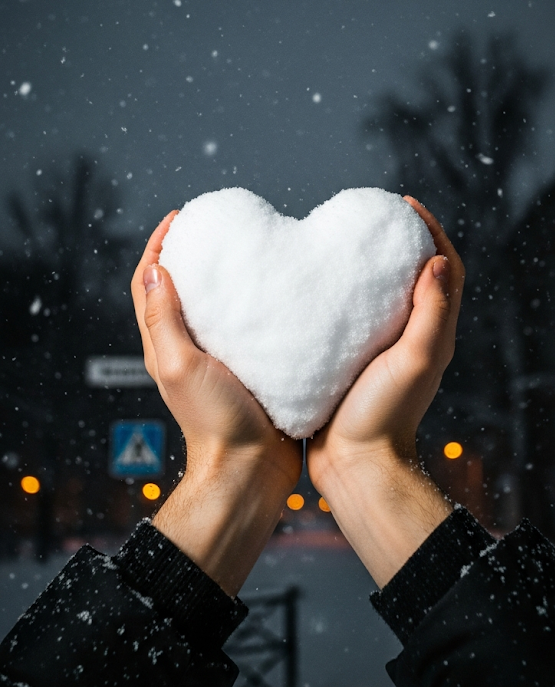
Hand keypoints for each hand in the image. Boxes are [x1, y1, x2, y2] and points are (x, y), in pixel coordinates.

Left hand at [131, 213, 301, 594]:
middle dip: (189, 252)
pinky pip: (245, 327)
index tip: (180, 217)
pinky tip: (273, 293)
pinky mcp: (248, 370)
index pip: (148, 283)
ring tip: (245, 250)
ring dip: (220, 276)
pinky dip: (251, 304)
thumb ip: (164, 320)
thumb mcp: (180, 365)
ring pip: (212, 306)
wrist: (252, 470)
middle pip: (177, 289)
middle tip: (213, 227)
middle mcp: (186, 350)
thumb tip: (155, 270)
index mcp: (164, 346)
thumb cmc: (214, 424)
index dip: (158, 246)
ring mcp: (217, 361)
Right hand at [306, 198, 464, 586]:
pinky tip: (313, 286)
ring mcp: (380, 352)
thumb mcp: (413, 360)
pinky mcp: (351, 363)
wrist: (354, 467)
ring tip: (340, 242)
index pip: (445, 270)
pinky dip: (340, 296)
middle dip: (398, 241)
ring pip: (381, 296)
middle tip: (370, 218)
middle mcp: (411, 339)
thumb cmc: (385, 417)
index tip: (404, 206)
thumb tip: (437, 261)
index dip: (432, 232)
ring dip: (369, 266)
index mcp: (432, 334)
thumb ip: (430, 313)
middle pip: (414, 276)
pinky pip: (350, 319)